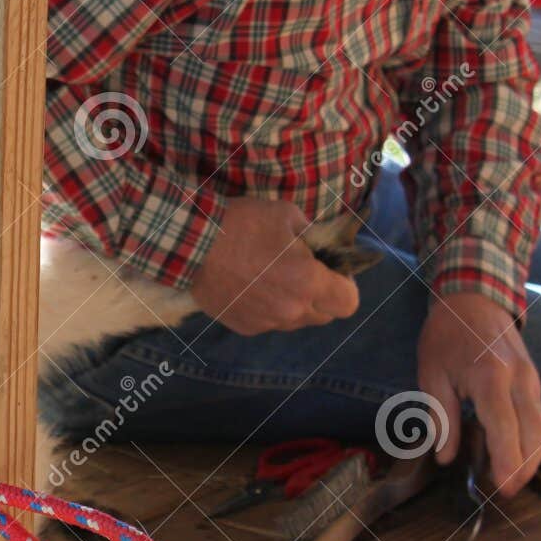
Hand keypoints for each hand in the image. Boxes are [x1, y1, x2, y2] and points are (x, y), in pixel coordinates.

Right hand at [190, 198, 360, 334]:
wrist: (191, 242)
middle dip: (323, 295)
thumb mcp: (287, 214)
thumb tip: (321, 245)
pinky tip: (252, 286)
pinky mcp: (244, 326)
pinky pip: (269, 323)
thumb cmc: (242, 223)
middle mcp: (291, 310)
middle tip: (305, 271)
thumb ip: (312, 235)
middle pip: (325, 315)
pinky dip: (268, 309)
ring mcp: (266, 322)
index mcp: (308, 282)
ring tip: (274, 278)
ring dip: (296, 304)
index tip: (333, 270)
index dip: (347, 285)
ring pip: (297, 321)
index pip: (348, 303)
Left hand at [418, 292, 540, 496]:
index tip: (503, 488)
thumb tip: (447, 457)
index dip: (507, 462)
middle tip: (505, 493)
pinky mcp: (534, 381)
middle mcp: (520, 380)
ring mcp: (532, 380)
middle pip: (535, 434)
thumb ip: (442, 417)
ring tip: (509, 479)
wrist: (474, 298)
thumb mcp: (431, 375)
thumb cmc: (446, 335)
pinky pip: (540, 418)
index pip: (505, 428)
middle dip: (524, 468)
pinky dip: (532, 441)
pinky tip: (514, 454)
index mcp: (491, 377)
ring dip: (532, 458)